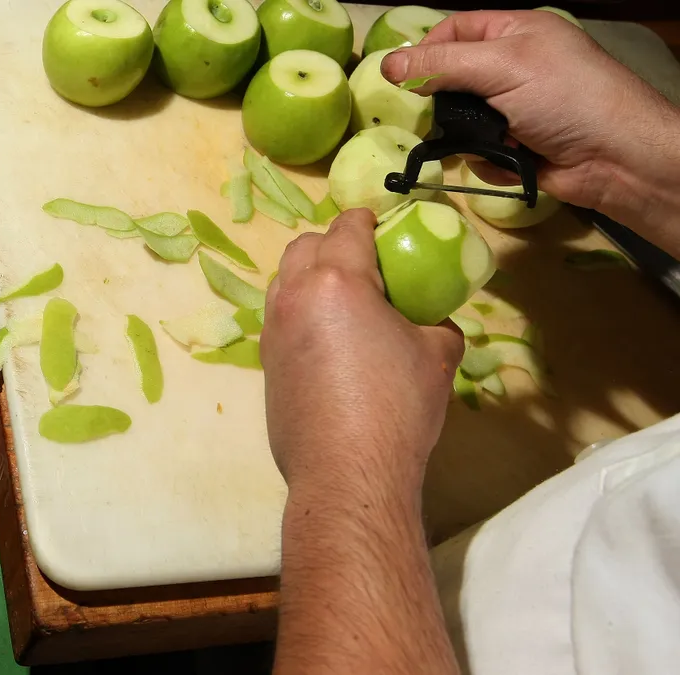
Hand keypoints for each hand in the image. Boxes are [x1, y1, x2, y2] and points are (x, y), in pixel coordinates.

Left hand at [260, 209, 462, 494]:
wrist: (346, 471)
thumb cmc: (397, 409)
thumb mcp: (438, 355)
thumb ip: (436, 321)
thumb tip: (431, 319)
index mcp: (337, 281)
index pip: (347, 226)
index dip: (368, 219)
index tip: (382, 226)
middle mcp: (294, 297)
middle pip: (305, 246)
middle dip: (332, 243)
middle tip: (365, 263)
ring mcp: (273, 330)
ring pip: (284, 280)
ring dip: (309, 276)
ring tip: (343, 300)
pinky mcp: (265, 362)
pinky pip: (279, 317)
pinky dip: (300, 312)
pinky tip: (328, 340)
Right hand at [382, 10, 679, 254]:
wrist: (616, 157)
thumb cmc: (565, 97)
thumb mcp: (501, 67)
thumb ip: (441, 66)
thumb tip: (386, 65)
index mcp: (516, 32)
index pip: (455, 29)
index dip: (427, 50)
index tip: (404, 79)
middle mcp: (514, 66)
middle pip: (452, 77)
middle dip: (447, 101)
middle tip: (439, 117)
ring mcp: (515, 108)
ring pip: (461, 118)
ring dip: (468, 134)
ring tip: (487, 141)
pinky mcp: (515, 146)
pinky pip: (478, 150)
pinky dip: (486, 159)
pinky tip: (507, 160)